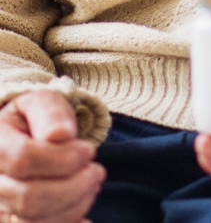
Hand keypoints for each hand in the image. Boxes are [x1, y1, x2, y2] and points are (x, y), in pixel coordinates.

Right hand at [0, 90, 103, 222]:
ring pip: (32, 221)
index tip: (89, 151)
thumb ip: (51, 114)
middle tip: (97, 171)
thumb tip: (61, 134)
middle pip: (29, 197)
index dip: (63, 159)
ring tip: (91, 185)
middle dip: (73, 186)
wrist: (21, 140)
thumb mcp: (42, 103)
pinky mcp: (9, 222)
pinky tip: (84, 219)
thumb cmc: (33, 120)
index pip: (24, 159)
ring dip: (73, 205)